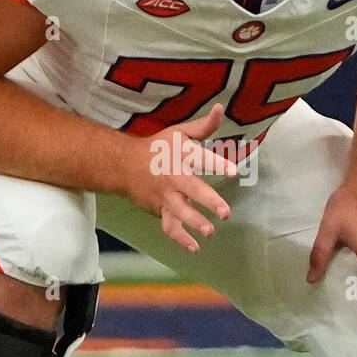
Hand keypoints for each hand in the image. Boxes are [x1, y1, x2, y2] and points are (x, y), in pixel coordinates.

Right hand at [120, 103, 237, 254]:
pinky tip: (195, 248)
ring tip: (210, 232)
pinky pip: (169, 227)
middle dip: (208, 201)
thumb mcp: (179, 132)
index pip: (200, 158)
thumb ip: (203, 126)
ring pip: (178, 212)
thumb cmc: (159, 147)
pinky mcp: (160, 210)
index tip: (233, 172)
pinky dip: (181, 239)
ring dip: (193, 223)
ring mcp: (165, 196)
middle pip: (191, 190)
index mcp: (180, 155)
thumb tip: (221, 108)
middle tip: (225, 213)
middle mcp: (173, 177)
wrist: (123, 165)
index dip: (216, 164)